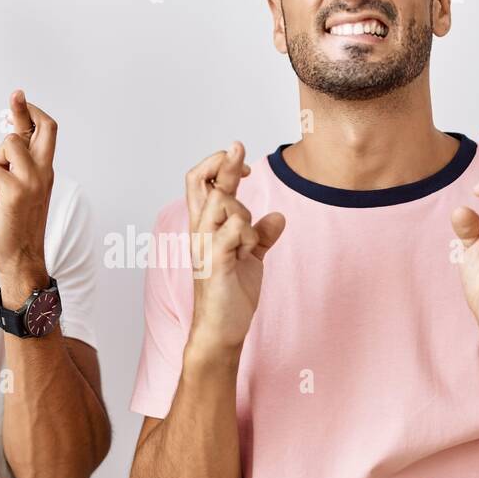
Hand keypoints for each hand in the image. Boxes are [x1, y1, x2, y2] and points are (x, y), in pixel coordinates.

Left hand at [0, 90, 55, 303]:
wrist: (20, 258)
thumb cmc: (15, 224)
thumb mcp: (17, 188)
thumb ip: (14, 165)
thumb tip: (7, 139)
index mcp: (45, 171)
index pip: (47, 132)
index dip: (32, 112)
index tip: (19, 96)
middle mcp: (44, 173)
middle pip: (42, 128)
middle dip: (23, 109)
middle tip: (15, 94)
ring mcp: (32, 181)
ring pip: (8, 145)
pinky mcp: (16, 192)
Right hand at [185, 141, 285, 352]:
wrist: (222, 330)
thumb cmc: (231, 295)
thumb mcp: (251, 259)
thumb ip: (261, 236)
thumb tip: (278, 217)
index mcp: (207, 227)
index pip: (201, 183)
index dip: (220, 165)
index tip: (243, 166)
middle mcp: (200, 232)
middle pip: (202, 182)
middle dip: (223, 162)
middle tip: (239, 147)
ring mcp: (205, 246)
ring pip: (223, 203)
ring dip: (243, 213)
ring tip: (248, 243)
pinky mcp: (215, 263)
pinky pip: (234, 231)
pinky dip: (247, 234)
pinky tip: (248, 251)